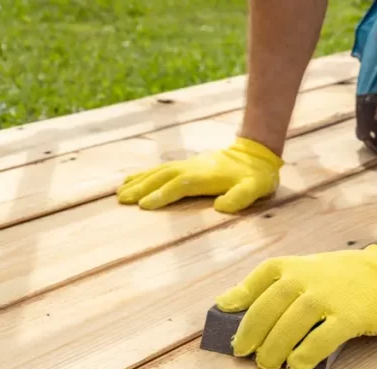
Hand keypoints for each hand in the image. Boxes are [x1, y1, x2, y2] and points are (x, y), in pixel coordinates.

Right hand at [116, 137, 283, 212]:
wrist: (256, 154)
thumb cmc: (256, 177)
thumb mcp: (255, 189)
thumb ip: (240, 198)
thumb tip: (221, 207)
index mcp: (205, 177)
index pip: (179, 186)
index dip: (162, 195)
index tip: (144, 205)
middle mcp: (192, 169)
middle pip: (161, 177)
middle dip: (141, 188)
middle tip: (122, 200)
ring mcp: (187, 165)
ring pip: (158, 172)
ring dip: (138, 182)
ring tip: (120, 192)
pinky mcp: (186, 165)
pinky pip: (160, 169)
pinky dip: (144, 174)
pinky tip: (132, 179)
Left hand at [214, 233, 376, 368]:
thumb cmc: (350, 277)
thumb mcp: (312, 270)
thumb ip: (280, 285)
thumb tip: (234, 303)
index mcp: (297, 265)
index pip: (261, 278)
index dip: (240, 296)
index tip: (224, 313)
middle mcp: (310, 277)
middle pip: (271, 304)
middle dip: (252, 330)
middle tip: (243, 351)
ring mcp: (331, 295)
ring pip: (292, 322)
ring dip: (274, 346)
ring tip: (266, 363)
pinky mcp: (353, 315)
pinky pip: (324, 337)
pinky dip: (306, 353)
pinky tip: (297, 365)